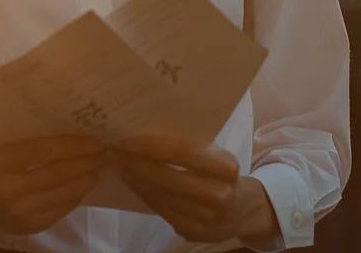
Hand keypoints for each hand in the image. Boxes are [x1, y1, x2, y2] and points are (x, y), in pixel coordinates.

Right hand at [0, 134, 103, 236]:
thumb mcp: (3, 149)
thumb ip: (32, 146)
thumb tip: (74, 140)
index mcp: (1, 161)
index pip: (45, 151)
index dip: (74, 145)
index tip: (95, 140)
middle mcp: (10, 188)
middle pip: (58, 173)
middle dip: (86, 162)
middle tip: (105, 154)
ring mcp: (20, 211)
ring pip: (63, 194)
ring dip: (86, 180)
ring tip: (99, 168)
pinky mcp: (29, 226)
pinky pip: (60, 210)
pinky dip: (75, 196)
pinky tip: (83, 185)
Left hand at [108, 136, 279, 244]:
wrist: (244, 211)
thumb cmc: (223, 174)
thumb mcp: (217, 155)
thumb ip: (191, 146)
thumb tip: (148, 128)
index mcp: (226, 168)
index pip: (184, 153)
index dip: (153, 145)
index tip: (130, 135)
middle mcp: (219, 195)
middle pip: (168, 178)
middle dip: (138, 163)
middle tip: (116, 149)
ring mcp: (206, 218)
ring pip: (162, 196)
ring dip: (137, 179)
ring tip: (121, 164)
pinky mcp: (193, 232)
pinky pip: (162, 211)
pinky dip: (145, 194)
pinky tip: (133, 182)